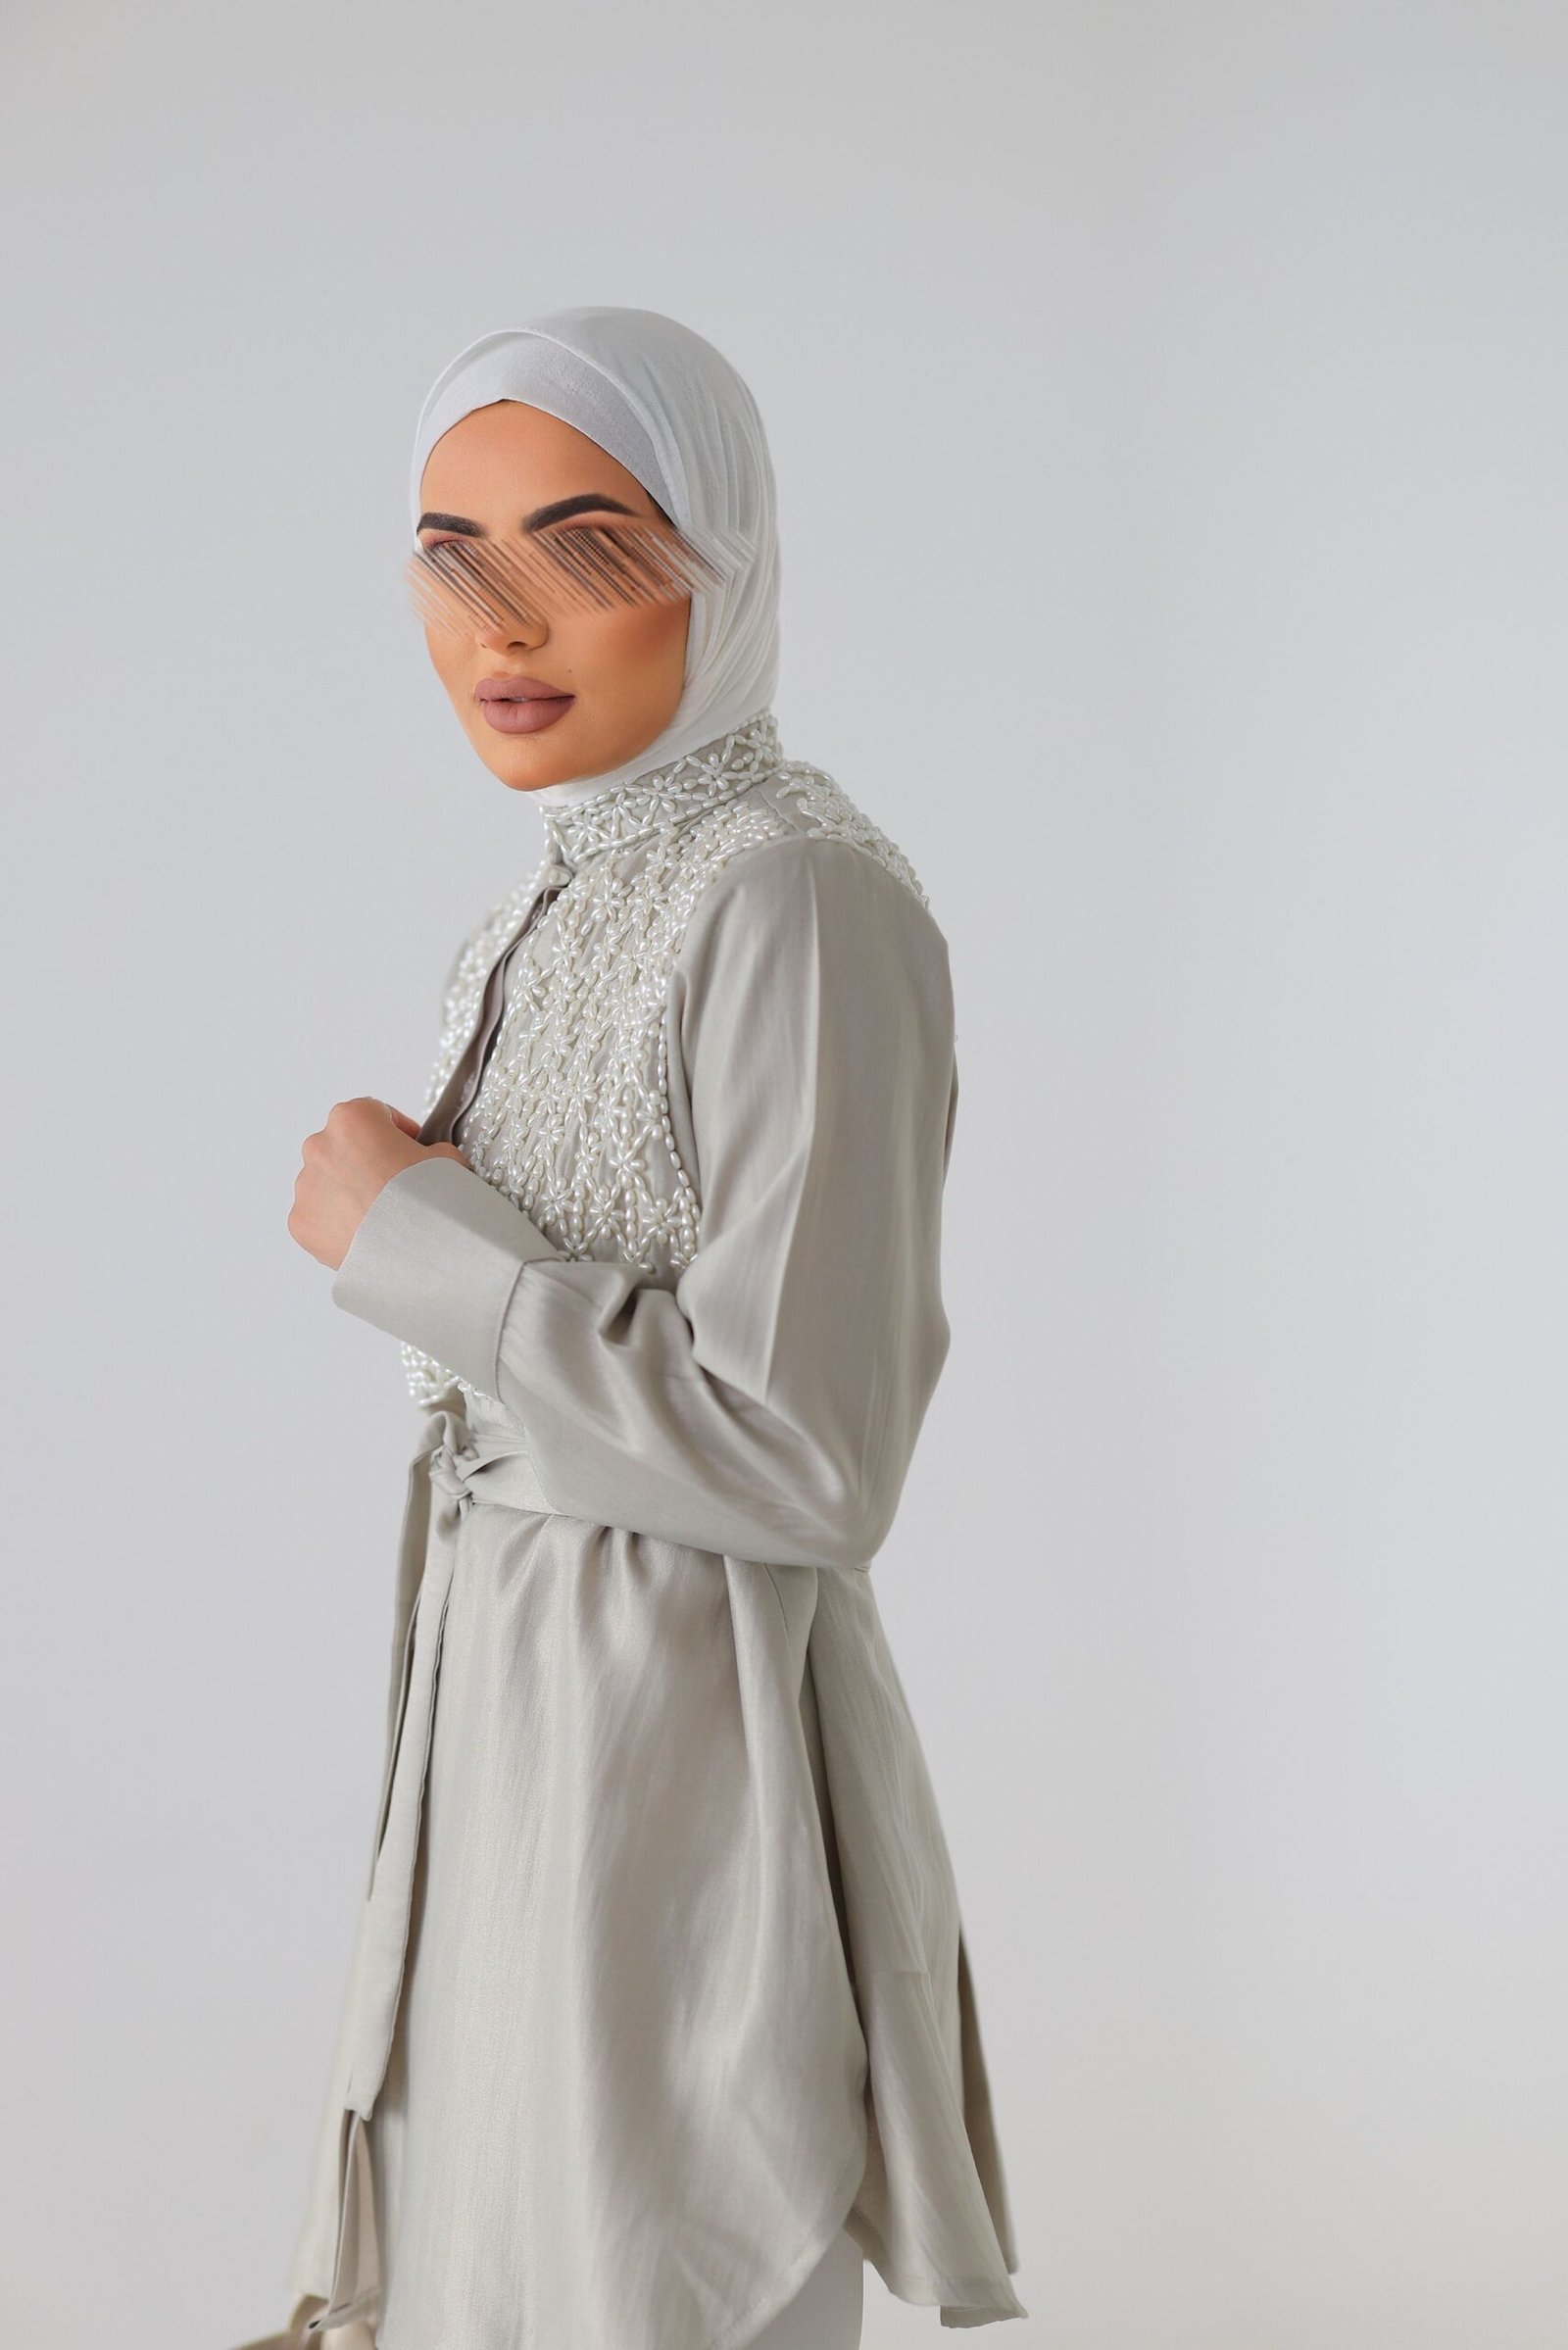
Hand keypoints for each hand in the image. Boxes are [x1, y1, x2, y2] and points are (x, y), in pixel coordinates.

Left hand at [289, 1097, 470, 1271]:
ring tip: (382, 1218)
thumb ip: (429, 1150)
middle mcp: (319, 1146)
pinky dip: (337, 1224)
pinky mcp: (300, 1222)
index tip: (409, 1148)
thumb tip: (429, 1159)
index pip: (373, 1113)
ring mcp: (306, 1186)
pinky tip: (366, 1235)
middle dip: (367, 1162)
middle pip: (344, 1148)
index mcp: (353, 1120)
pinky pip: (319, 1217)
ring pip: (328, 1183)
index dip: (397, 1131)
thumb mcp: (448, 1159)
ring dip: (349, 1193)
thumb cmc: (429, 1201)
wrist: (416, 1251)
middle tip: (397, 1188)